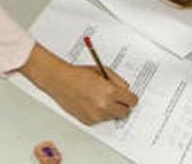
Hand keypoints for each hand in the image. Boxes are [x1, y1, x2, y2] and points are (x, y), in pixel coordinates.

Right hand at [21, 44, 137, 124]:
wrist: (59, 80)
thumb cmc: (78, 74)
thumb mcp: (102, 71)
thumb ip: (118, 81)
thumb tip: (126, 91)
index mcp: (110, 92)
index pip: (132, 101)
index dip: (130, 98)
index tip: (127, 97)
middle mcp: (104, 106)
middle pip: (126, 112)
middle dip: (122, 105)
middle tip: (115, 99)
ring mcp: (96, 115)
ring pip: (113, 116)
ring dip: (110, 109)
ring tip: (98, 98)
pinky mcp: (89, 120)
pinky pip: (101, 120)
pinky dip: (99, 113)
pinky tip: (90, 103)